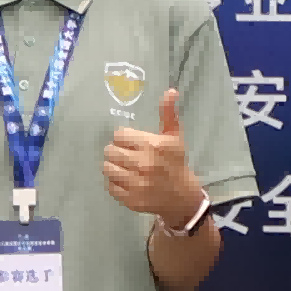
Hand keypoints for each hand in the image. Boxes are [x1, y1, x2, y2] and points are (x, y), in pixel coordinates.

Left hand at [104, 85, 199, 225]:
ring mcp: (136, 184)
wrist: (183, 197)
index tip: (131, 142)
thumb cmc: (176, 162)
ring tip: (122, 166)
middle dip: (116, 151)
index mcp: (152, 145)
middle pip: (110, 150)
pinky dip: (115, 183)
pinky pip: (110, 186)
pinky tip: (125, 180)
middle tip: (125, 154)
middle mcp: (142, 164)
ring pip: (107, 168)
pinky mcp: (130, 200)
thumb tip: (170, 91)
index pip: (120, 135)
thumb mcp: (175, 137)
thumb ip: (168, 114)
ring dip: (112, 165)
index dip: (123, 137)